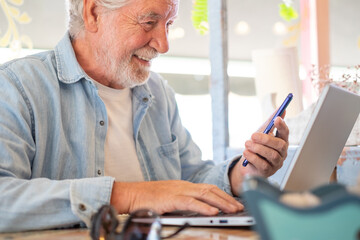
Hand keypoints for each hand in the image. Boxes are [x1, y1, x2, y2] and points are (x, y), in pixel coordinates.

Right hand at [110, 180, 243, 214]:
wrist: (132, 194)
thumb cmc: (149, 198)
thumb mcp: (170, 198)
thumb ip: (184, 202)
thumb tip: (199, 210)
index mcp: (184, 186)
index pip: (208, 188)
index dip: (223, 194)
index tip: (233, 201)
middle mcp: (184, 186)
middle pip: (210, 189)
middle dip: (227, 198)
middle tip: (239, 206)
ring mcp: (178, 191)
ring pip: (204, 194)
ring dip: (221, 202)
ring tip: (233, 209)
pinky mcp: (171, 198)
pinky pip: (190, 202)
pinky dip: (203, 207)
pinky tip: (213, 212)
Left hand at [229, 111, 288, 195]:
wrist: (247, 164)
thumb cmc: (257, 146)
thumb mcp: (261, 132)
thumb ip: (270, 122)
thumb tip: (281, 110)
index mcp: (281, 141)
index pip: (285, 133)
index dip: (282, 126)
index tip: (276, 119)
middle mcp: (282, 153)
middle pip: (280, 145)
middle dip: (266, 139)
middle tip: (253, 135)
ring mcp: (276, 163)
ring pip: (271, 155)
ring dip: (257, 148)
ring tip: (247, 143)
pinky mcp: (268, 171)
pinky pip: (262, 164)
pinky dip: (253, 157)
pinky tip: (246, 153)